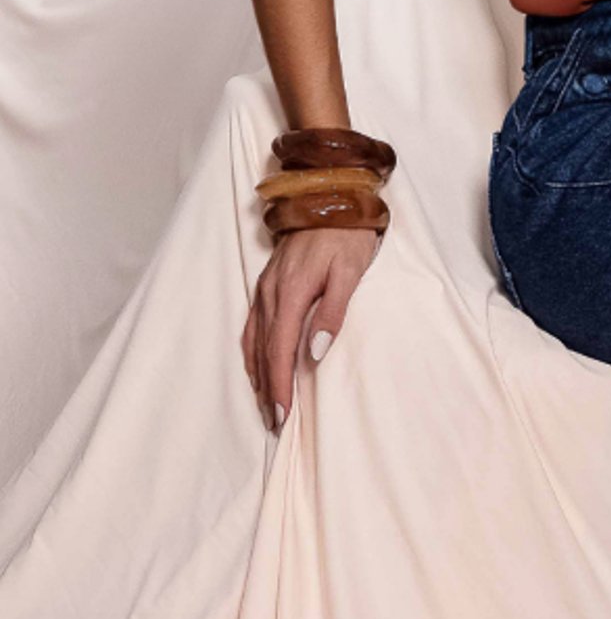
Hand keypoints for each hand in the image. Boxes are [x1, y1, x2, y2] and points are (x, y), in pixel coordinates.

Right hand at [240, 224, 380, 434]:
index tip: (282, 415)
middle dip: (269, 390)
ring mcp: (265, 288)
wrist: (330, 195)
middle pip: (264, 351)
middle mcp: (271, 293)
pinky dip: (252, 352)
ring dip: (258, 375)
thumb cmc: (348, 234)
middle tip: (275, 423)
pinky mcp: (266, 283)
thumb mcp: (351, 271)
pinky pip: (252, 325)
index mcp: (292, 292)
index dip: (280, 386)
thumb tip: (314, 352)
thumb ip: (333, 312)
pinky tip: (255, 367)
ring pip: (255, 341)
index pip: (281, 350)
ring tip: (266, 405)